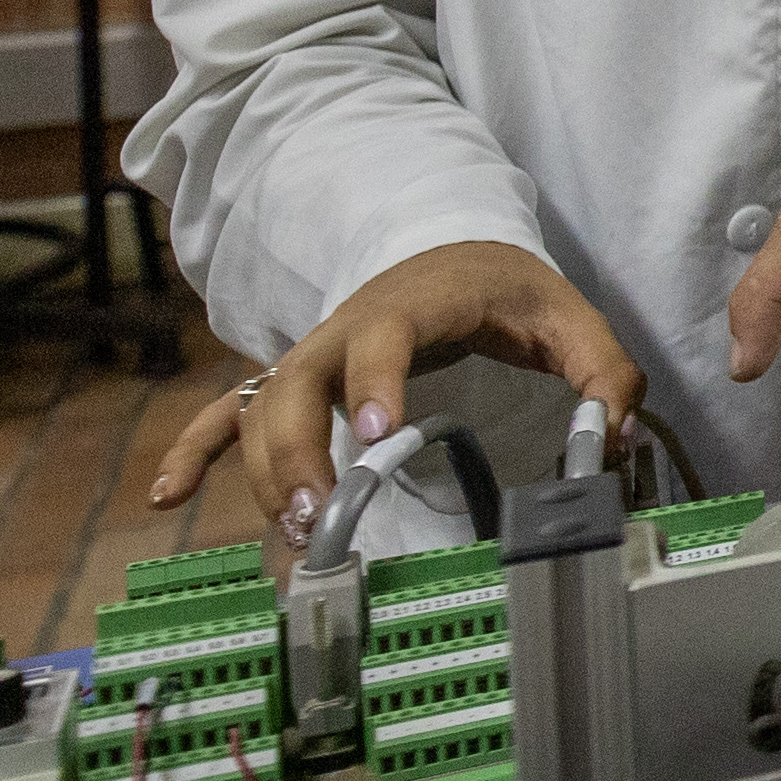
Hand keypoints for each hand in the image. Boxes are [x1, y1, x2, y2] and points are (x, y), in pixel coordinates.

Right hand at [140, 238, 643, 522]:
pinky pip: (228, 410)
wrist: (454, 248)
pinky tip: (166, 497)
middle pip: (297, 382)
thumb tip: (614, 440)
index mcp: (414, 304)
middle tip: (318, 515)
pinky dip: (194, 450)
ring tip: (292, 532)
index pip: (383, 336)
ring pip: (260, 406)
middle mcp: (345, 328)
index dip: (374, 379)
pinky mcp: (294, 381)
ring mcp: (310, 355)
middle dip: (298, 450)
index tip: (375, 431)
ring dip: (260, 469)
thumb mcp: (570, 317)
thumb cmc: (509, 290)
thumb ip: (605, 374)